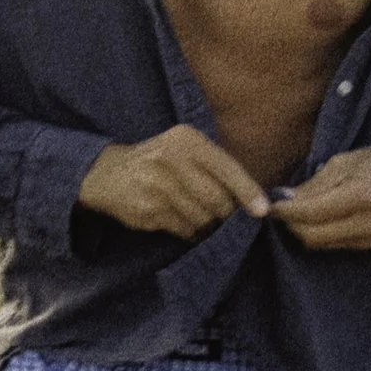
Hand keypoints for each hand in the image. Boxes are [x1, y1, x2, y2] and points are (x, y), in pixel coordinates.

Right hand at [78, 126, 271, 238]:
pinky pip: (184, 229)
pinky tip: (180, 218)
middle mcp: (171, 159)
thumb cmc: (160, 161)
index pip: (227, 168)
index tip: (262, 211)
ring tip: (197, 214)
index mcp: (187, 140)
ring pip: (202, 218)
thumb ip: (217, 167)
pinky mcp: (148, 211)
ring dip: (207, 224)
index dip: (248, 192)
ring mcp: (157, 187)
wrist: (108, 173)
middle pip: (217, 199)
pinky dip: (189, 230)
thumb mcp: (185, 149)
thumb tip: (254, 199)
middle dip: (225, 213)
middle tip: (223, 214)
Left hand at [272, 147, 370, 251]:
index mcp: (360, 196)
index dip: (285, 211)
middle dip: (291, 224)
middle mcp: (365, 223)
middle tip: (280, 209)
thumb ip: (316, 183)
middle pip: (312, 235)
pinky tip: (315, 219)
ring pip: (320, 244)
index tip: (270, 204)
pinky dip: (319, 233)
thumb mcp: (347, 162)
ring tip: (296, 212)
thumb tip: (285, 198)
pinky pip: (333, 245)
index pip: (311, 213)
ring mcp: (368, 239)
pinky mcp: (368, 246)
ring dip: (302, 230)